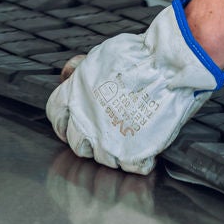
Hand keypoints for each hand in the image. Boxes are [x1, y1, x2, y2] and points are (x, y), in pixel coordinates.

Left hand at [46, 0, 223, 174]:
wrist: (167, 67)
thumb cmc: (139, 55)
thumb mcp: (100, 56)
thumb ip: (85, 74)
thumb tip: (78, 76)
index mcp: (74, 95)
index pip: (55, 115)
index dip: (64, 121)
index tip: (72, 123)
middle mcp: (85, 121)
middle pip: (76, 144)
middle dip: (89, 140)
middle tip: (105, 134)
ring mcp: (107, 140)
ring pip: (103, 159)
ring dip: (116, 151)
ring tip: (131, 139)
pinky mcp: (132, 154)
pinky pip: (131, 167)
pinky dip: (140, 160)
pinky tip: (147, 148)